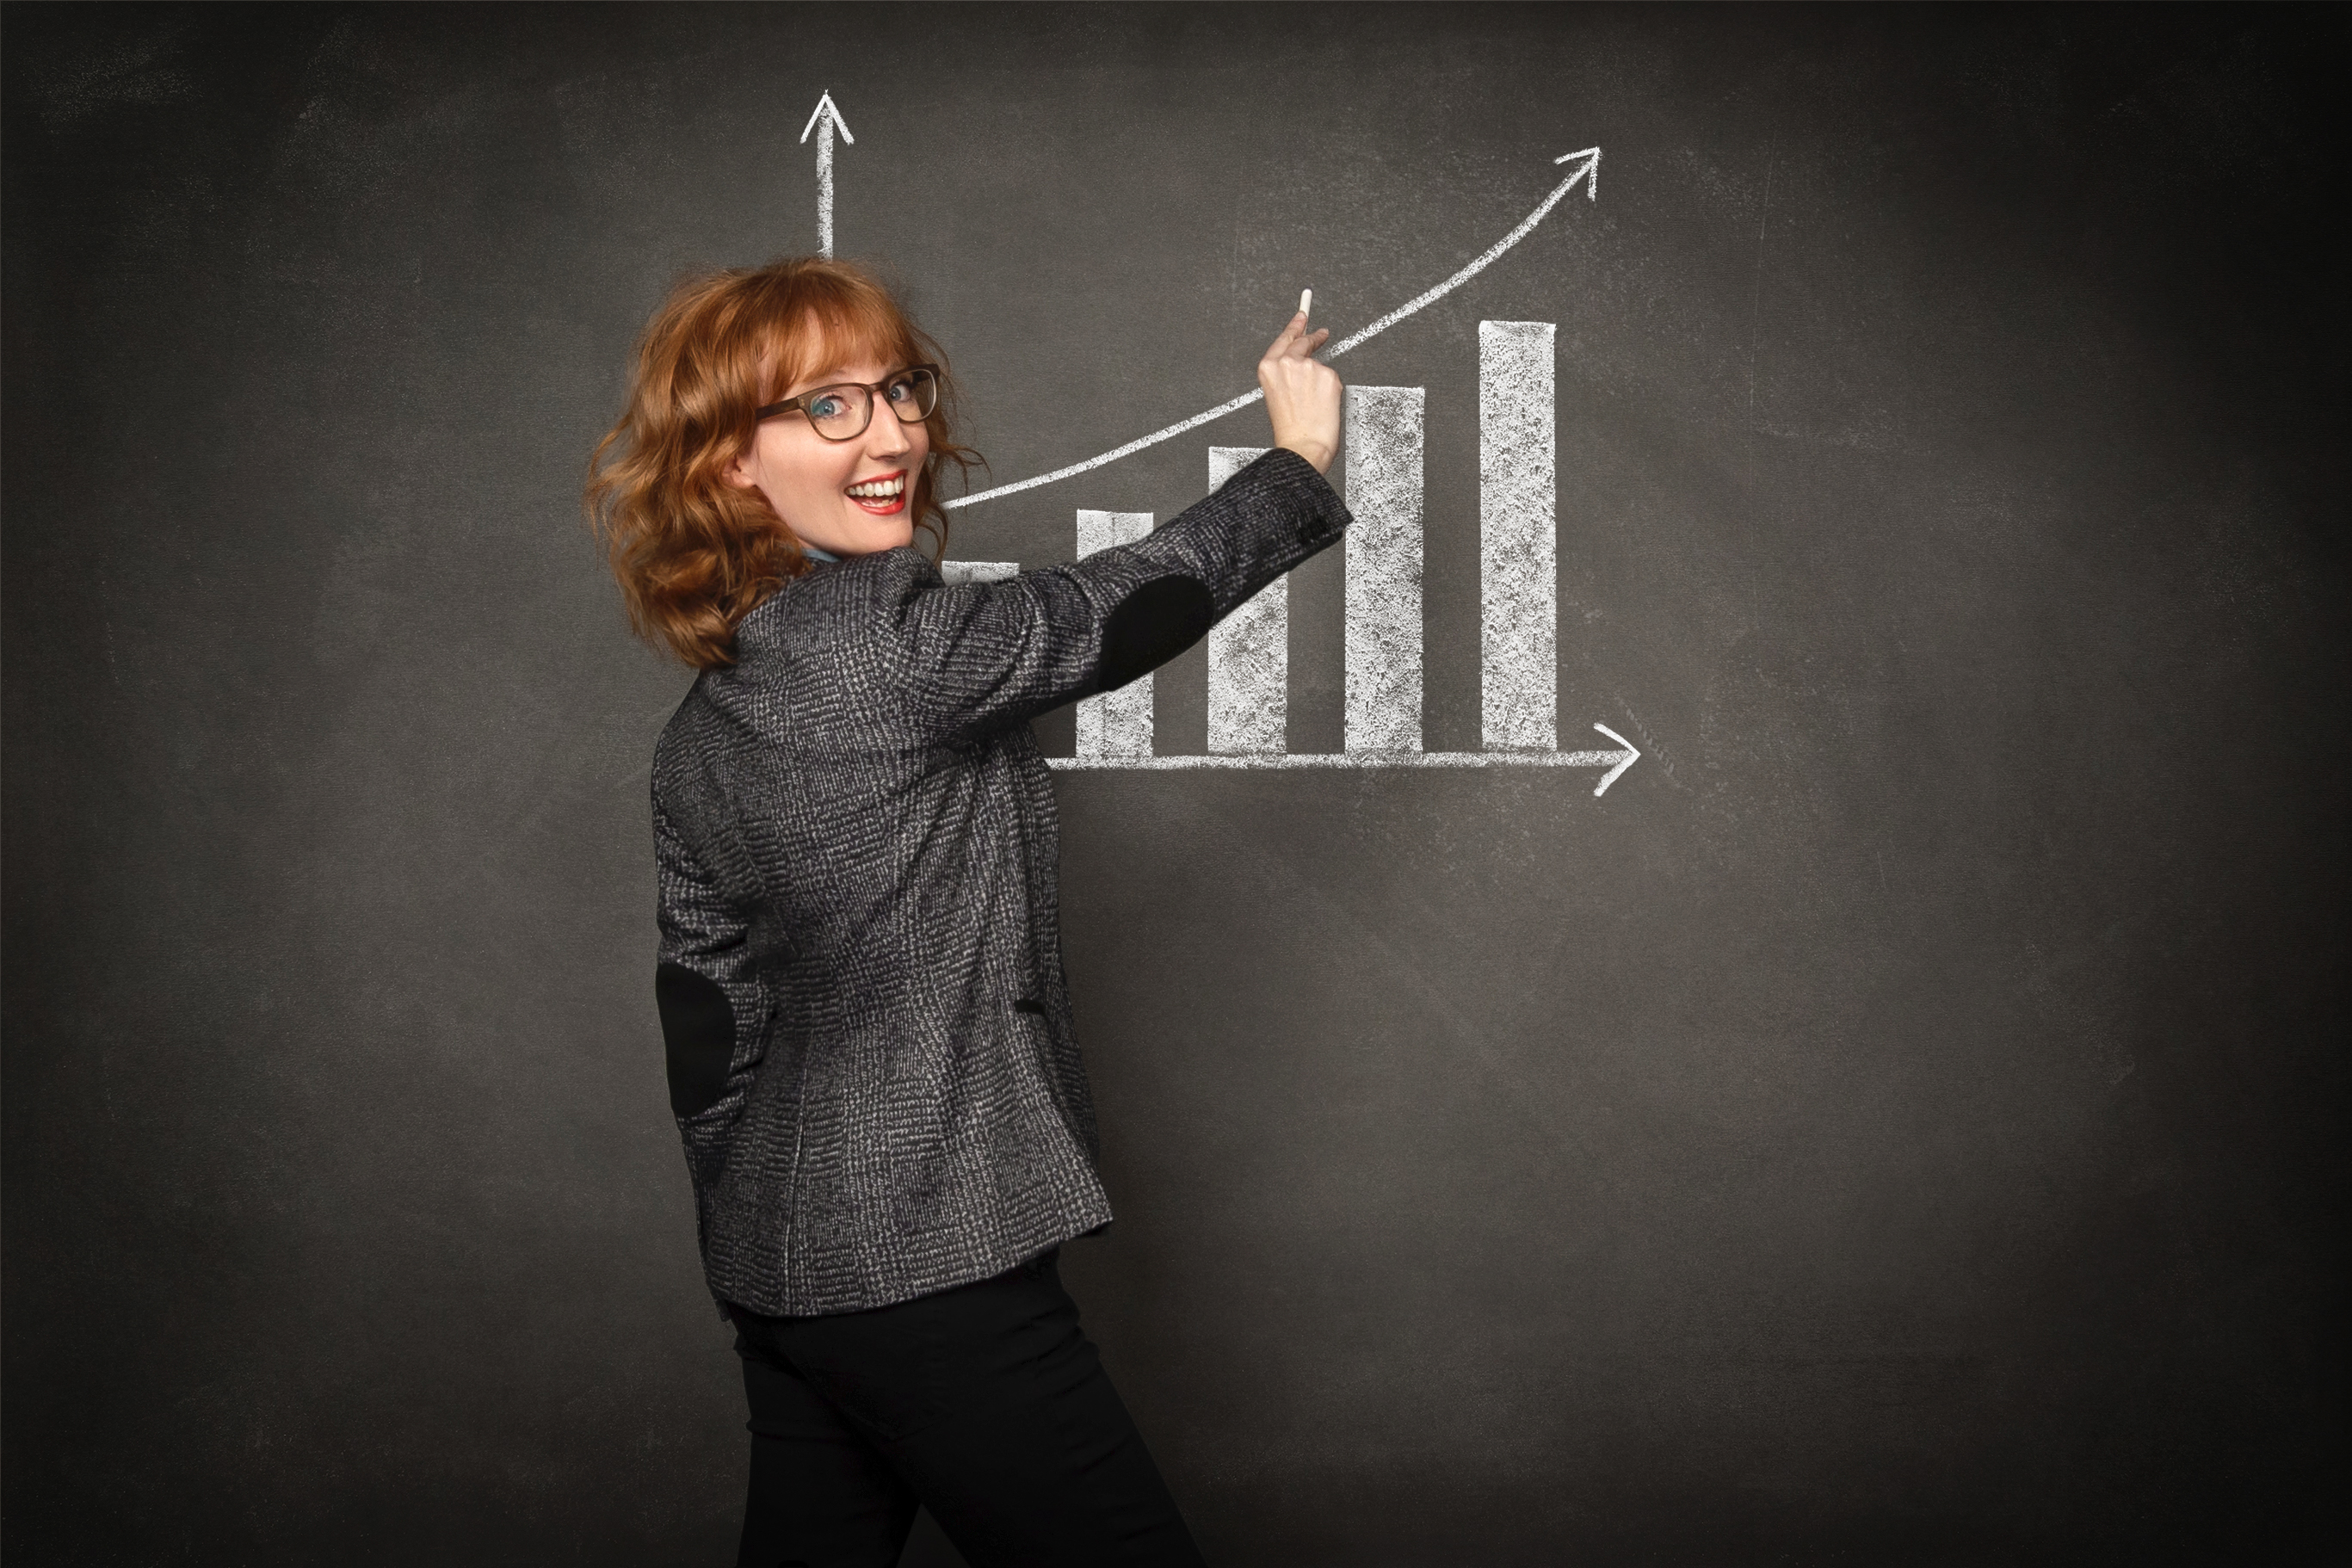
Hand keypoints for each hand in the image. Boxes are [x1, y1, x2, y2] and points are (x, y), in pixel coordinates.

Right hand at [1258, 308, 1341, 474]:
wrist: (1304, 445)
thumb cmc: (1290, 428)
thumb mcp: (1276, 394)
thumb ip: (1286, 373)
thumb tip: (1301, 356)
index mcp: (1268, 367)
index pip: (1285, 338)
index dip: (1295, 325)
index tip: (1302, 315)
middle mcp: (1287, 363)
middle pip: (1304, 341)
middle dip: (1313, 337)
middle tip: (1321, 334)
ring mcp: (1309, 367)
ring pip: (1319, 365)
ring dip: (1320, 379)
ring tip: (1315, 402)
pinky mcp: (1329, 375)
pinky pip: (1332, 378)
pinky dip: (1330, 390)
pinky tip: (1323, 405)